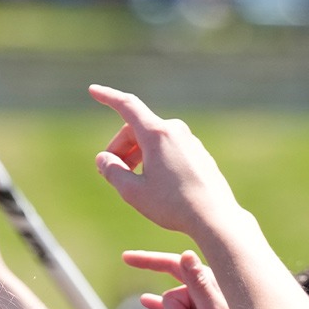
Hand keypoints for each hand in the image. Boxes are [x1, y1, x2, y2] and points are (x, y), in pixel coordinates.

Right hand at [90, 85, 237, 235]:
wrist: (215, 217)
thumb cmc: (173, 205)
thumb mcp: (133, 191)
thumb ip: (112, 171)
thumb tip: (104, 158)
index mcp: (157, 134)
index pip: (127, 106)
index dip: (107, 96)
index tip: (93, 90)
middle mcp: (175, 131)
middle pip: (136, 129)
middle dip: (119, 147)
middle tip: (109, 170)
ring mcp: (190, 142)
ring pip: (153, 140)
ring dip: (136, 154)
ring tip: (130, 179)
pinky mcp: (198, 154)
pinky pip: (168, 149)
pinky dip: (153, 158)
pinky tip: (153, 182)